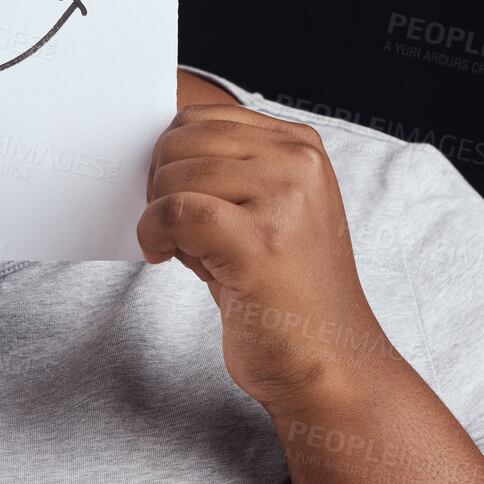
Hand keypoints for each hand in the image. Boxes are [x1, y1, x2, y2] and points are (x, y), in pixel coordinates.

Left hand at [137, 105, 398, 412]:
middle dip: (161, 183)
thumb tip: (157, 154)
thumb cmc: (284, 293)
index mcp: (300, 146)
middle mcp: (297, 162)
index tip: (174, 196)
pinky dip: (154, 234)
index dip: (171, 157)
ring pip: (176, 175)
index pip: (202, 118)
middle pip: (183, 140)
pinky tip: (166, 256)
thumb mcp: (265, 211)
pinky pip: (175, 212)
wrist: (329, 364)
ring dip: (160, 215)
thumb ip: (225, 172)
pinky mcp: (260, 241)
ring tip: (186, 249)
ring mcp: (284, 199)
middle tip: (173, 227)